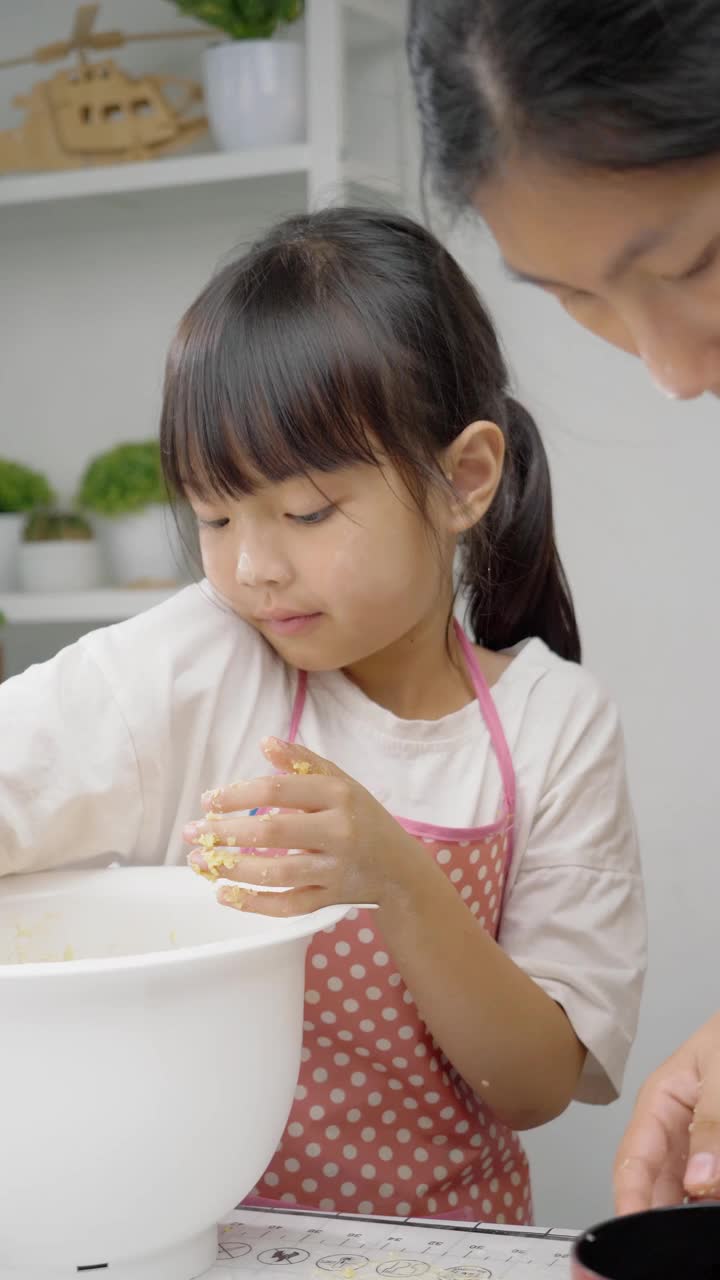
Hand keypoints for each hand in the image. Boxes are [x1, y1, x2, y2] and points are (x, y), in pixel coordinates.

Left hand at [183, 737, 415, 915]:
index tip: (208, 801)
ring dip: (232, 869)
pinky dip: (254, 903)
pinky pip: (288, 906)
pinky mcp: (330, 900)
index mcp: (339, 795)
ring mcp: (335, 870)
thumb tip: (265, 743)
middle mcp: (339, 832)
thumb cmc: (362, 817)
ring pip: (277, 873)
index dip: (237, 795)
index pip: (278, 791)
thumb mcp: (341, 781)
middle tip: (191, 833)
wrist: (399, 868)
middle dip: (225, 832)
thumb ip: (303, 762)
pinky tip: (224, 894)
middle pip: (273, 833)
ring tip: (199, 862)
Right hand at [614, 1012, 719, 1213]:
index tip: (633, 1231)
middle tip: (681, 1244)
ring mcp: (704, 1148)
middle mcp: (678, 1131)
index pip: (633, 1160)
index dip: (629, 1200)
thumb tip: (700, 1178)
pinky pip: (712, 1186)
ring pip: (691, 1193)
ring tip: (703, 1228)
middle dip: (664, 1218)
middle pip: (659, 1188)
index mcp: (660, 1103)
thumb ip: (711, 1123)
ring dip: (695, 1212)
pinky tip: (715, 1208)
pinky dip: (712, 1202)